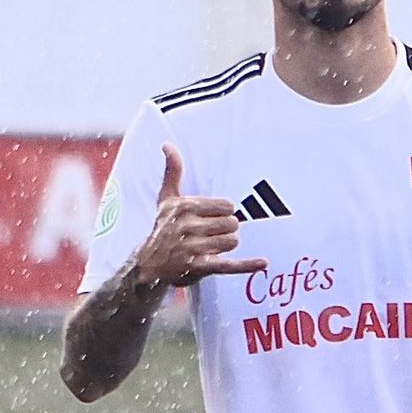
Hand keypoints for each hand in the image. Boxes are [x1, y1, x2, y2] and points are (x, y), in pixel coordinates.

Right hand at [133, 144, 267, 285]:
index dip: (223, 212)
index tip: (210, 218)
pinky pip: (229, 265)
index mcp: (185, 207)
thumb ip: (172, 172)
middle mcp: (188, 227)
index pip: (227, 206)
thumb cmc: (162, 228)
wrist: (148, 265)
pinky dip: (247, 264)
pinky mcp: (199, 268)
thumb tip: (167, 144)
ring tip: (209, 248)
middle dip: (226, 229)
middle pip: (232, 224)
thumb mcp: (165, 199)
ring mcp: (193, 249)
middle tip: (211, 234)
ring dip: (225, 245)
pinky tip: (263, 261)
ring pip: (232, 242)